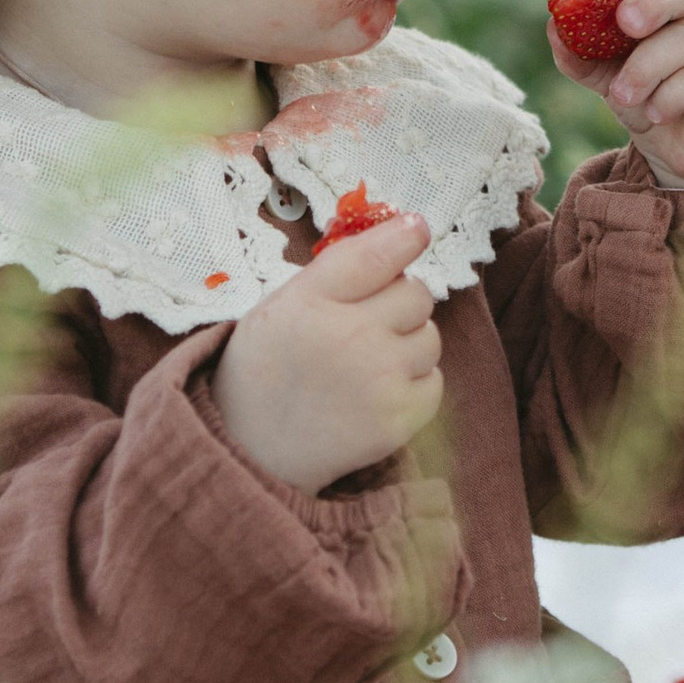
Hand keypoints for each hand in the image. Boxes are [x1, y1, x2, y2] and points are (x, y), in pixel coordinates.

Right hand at [212, 212, 443, 495]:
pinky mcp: (396, 422)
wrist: (248, 451)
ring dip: (408, 345)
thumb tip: (409, 231)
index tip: (416, 231)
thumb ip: (338, 267)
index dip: (405, 236)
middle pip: (417, 294)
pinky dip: (414, 385)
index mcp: (311, 302)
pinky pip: (434, 382)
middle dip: (399, 303)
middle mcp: (349, 337)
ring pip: (430, 337)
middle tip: (366, 324)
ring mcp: (378, 381)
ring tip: (368, 364)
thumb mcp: (282, 303)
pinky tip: (378, 393)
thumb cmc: (267, 369)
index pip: (377, 254)